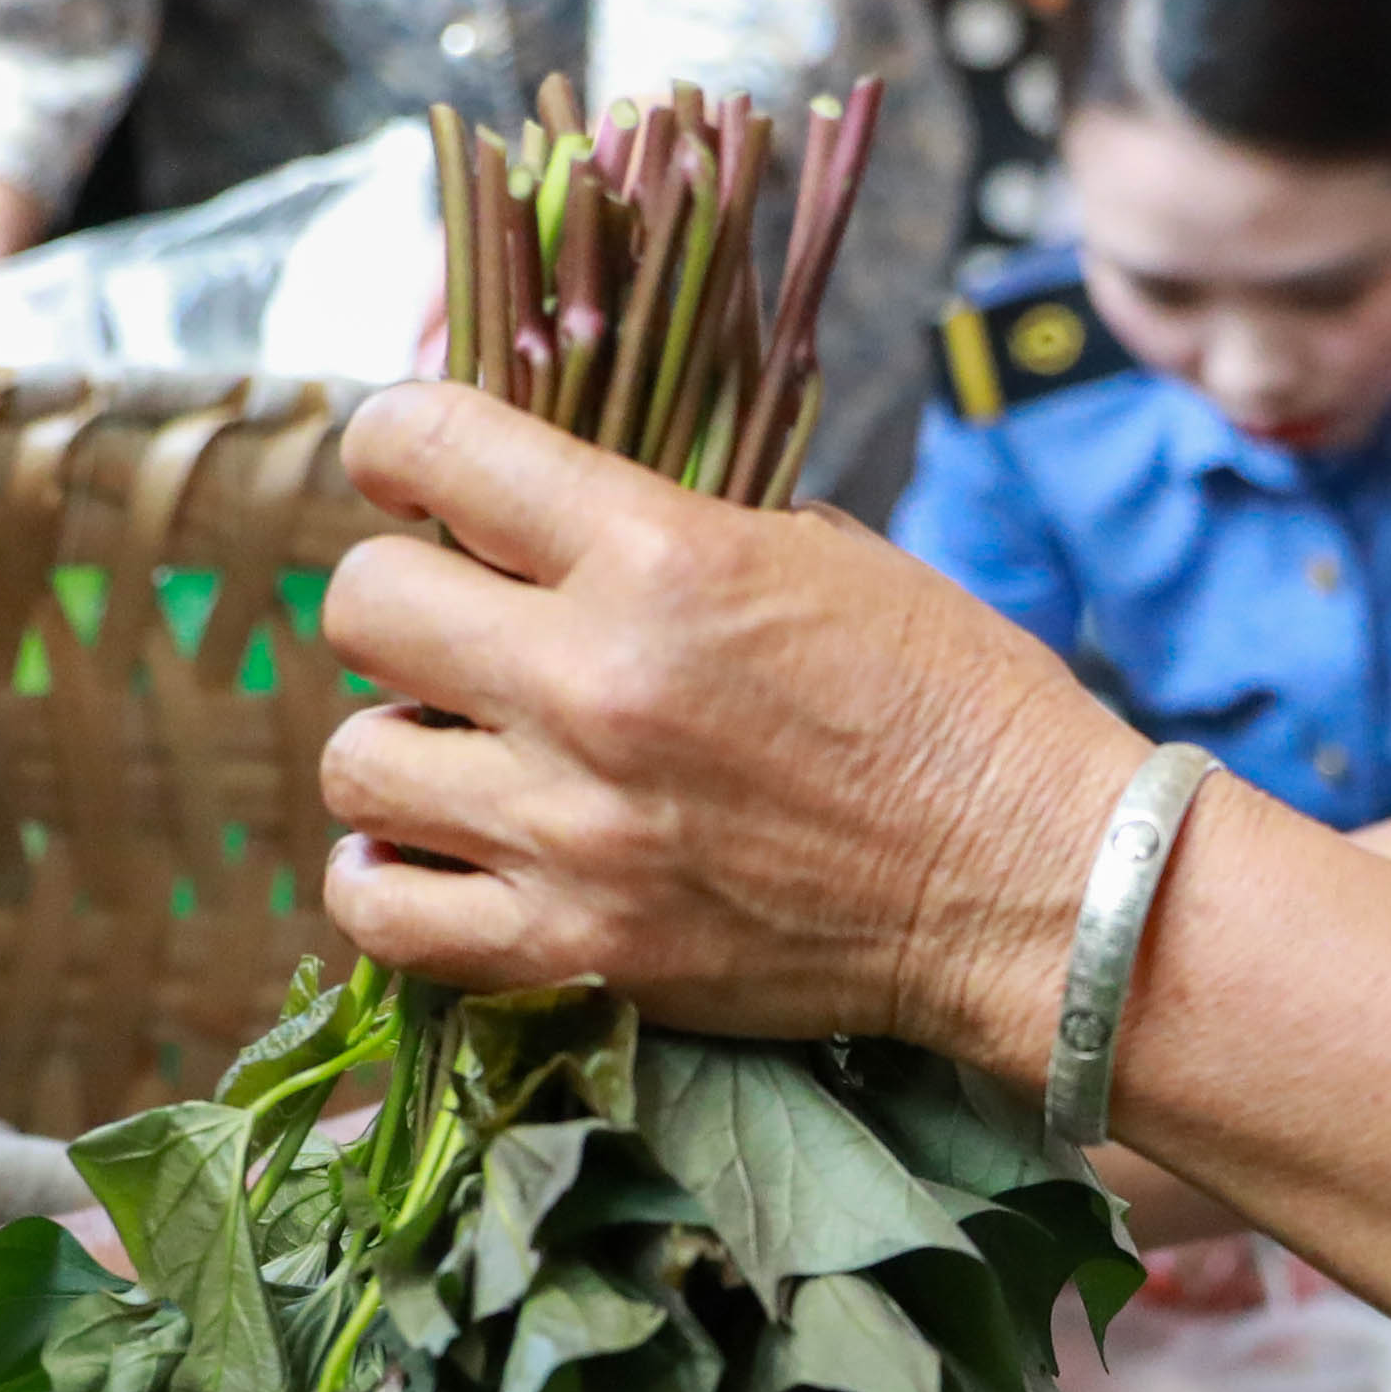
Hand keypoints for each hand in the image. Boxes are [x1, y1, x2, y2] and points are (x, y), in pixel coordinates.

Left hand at [313, 381, 1136, 1068]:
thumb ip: (676, 525)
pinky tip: (442, 852)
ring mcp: (577, 829)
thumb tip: (548, 507)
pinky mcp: (581, 947)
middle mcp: (598, 684)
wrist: (1035, 889)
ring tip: (461, 753)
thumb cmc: (956, 708)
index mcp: (663, 556)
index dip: (398, 444)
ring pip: (355, 761)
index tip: (411, 468)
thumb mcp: (828, 555)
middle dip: (403, 601)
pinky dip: (391, 879)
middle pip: (364, 603)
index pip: (431, 446)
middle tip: (460, 629)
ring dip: (399, 746)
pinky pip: (385, 912)